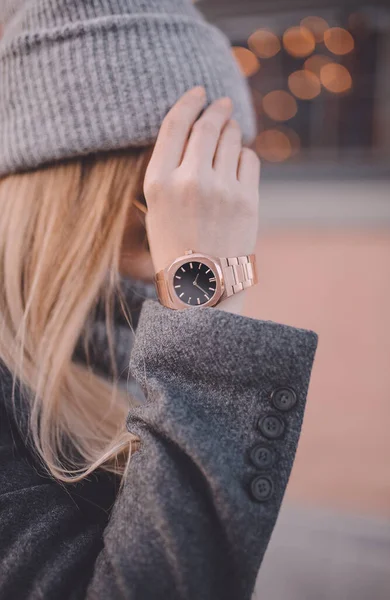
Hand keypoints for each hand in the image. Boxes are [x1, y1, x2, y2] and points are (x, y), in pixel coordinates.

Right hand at [143, 86, 260, 312]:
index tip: (198, 91)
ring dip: (231, 131)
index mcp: (158, 183)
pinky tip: (238, 163)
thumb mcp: (156, 209)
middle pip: (206, 126)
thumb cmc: (175, 248)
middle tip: (222, 103)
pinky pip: (249, 159)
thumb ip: (168, 171)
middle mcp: (188, 181)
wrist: (202, 287)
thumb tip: (193, 130)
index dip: (188, 101)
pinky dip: (244, 155)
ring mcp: (220, 190)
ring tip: (229, 132)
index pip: (174, 125)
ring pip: (231, 139)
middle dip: (216, 109)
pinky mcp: (246, 200)